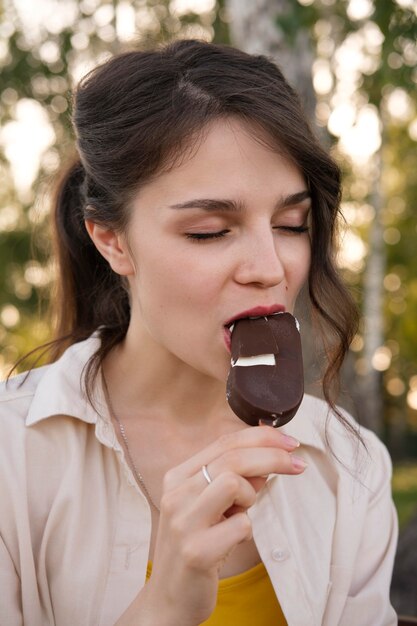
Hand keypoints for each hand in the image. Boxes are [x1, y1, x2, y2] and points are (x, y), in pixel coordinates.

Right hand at [145, 426, 304, 625]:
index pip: (224, 442)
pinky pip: (241, 525)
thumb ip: (232, 480)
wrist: (169, 599)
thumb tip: (268, 461)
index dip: (261, 437)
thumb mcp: (209, 506)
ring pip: (232, 482)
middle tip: (297, 465)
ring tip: (240, 514)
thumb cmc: (196, 545)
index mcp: (178, 477)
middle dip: (272, 456)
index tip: (289, 443)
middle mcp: (176, 494)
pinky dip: (246, 531)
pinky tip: (231, 541)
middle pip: (232, 457)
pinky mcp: (196, 551)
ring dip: (250, 496)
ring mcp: (183, 522)